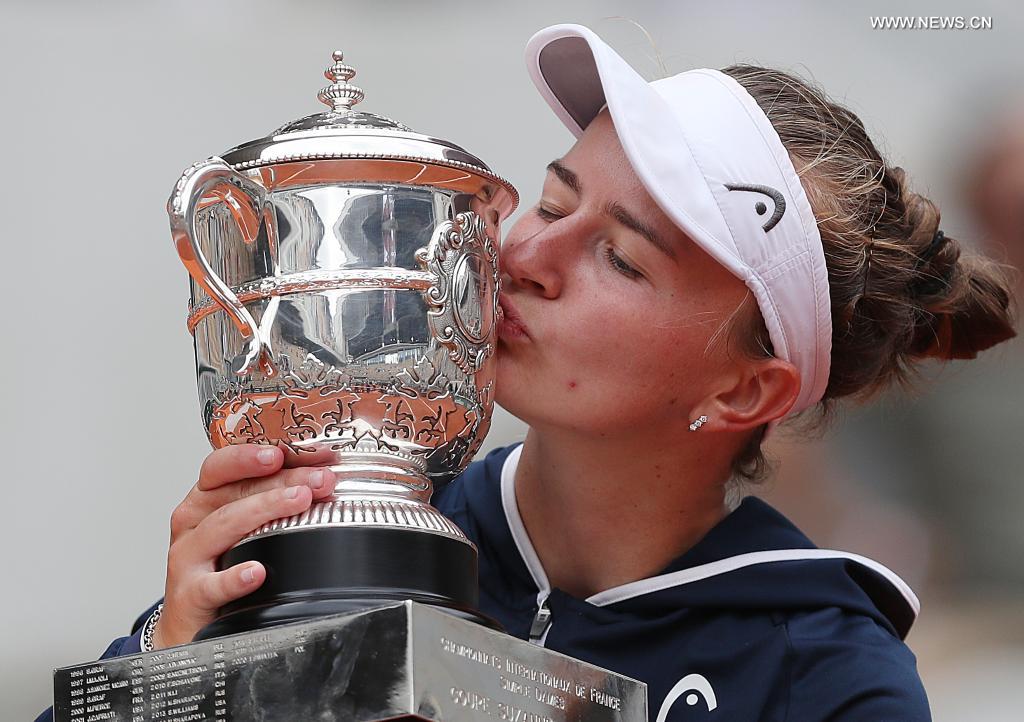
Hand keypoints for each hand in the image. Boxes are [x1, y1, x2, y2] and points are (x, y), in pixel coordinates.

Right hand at [151, 444, 335, 647]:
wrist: (190, 623)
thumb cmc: (220, 567)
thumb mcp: (240, 528)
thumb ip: (271, 501)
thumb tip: (321, 478)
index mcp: (205, 499)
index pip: (222, 465)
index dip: (251, 455)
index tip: (285, 451)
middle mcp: (193, 522)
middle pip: (233, 491)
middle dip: (280, 481)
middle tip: (317, 479)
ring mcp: (188, 558)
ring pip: (224, 525)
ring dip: (265, 510)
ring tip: (299, 502)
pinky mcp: (189, 595)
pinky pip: (212, 585)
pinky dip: (235, 577)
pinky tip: (257, 571)